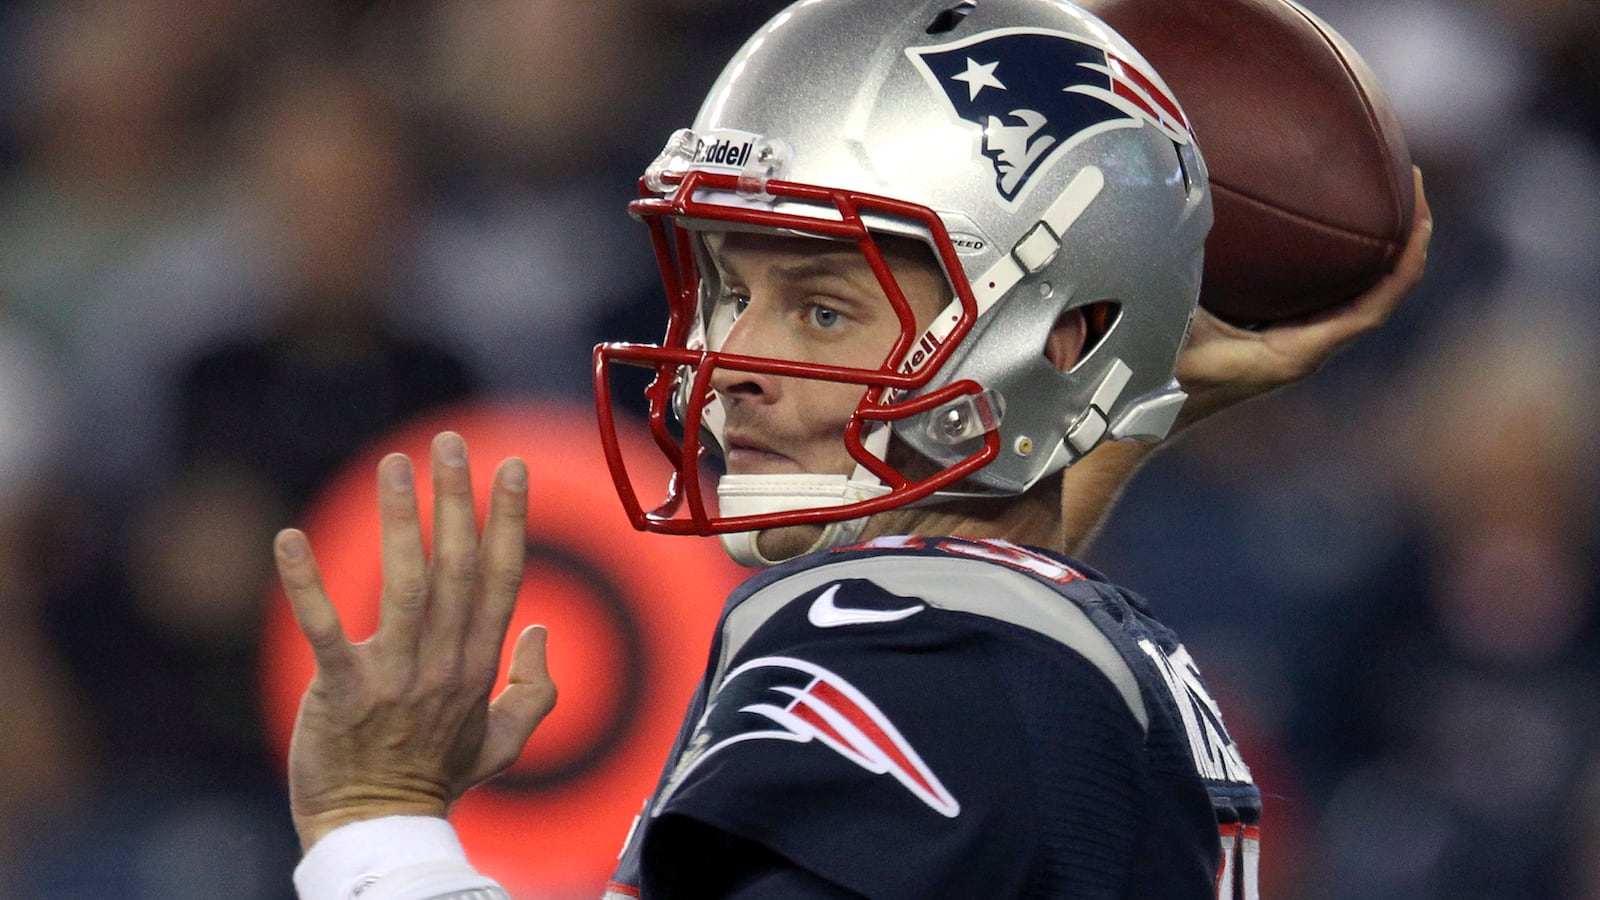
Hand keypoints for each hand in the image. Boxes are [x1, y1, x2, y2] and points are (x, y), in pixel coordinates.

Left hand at [275, 431, 556, 851]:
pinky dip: (306, 585)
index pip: (501, 577)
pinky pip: (323, 630)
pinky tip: (288, 539)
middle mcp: (444, 663)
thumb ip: (537, 689)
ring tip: (393, 465)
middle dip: (457, 500)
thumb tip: (542, 629)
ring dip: (400, 520)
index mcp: (479, 665)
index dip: (508, 519)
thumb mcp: (505, 741)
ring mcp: (393, 676)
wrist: (379, 827)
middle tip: (450, 442)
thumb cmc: (438, 780)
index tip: (509, 468)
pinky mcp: (340, 690)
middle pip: (457, 567)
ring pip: (405, 584)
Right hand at [1172, 167, 1433, 430]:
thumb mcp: (1167, 320)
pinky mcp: (1278, 340)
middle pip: (1381, 295)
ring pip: (1358, 297)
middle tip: (1412, 182)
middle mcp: (1307, 351)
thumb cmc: (1152, 376)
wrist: (1140, 416)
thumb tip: (1176, 215)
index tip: (1420, 211)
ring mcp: (1296, 346)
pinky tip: (1323, 227)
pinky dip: (1339, 262)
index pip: (1376, 306)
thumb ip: (1178, 274)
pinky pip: (1328, 298)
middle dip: (1405, 241)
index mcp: (1296, 353)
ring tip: (1386, 194)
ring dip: (1378, 251)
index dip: (1407, 260)